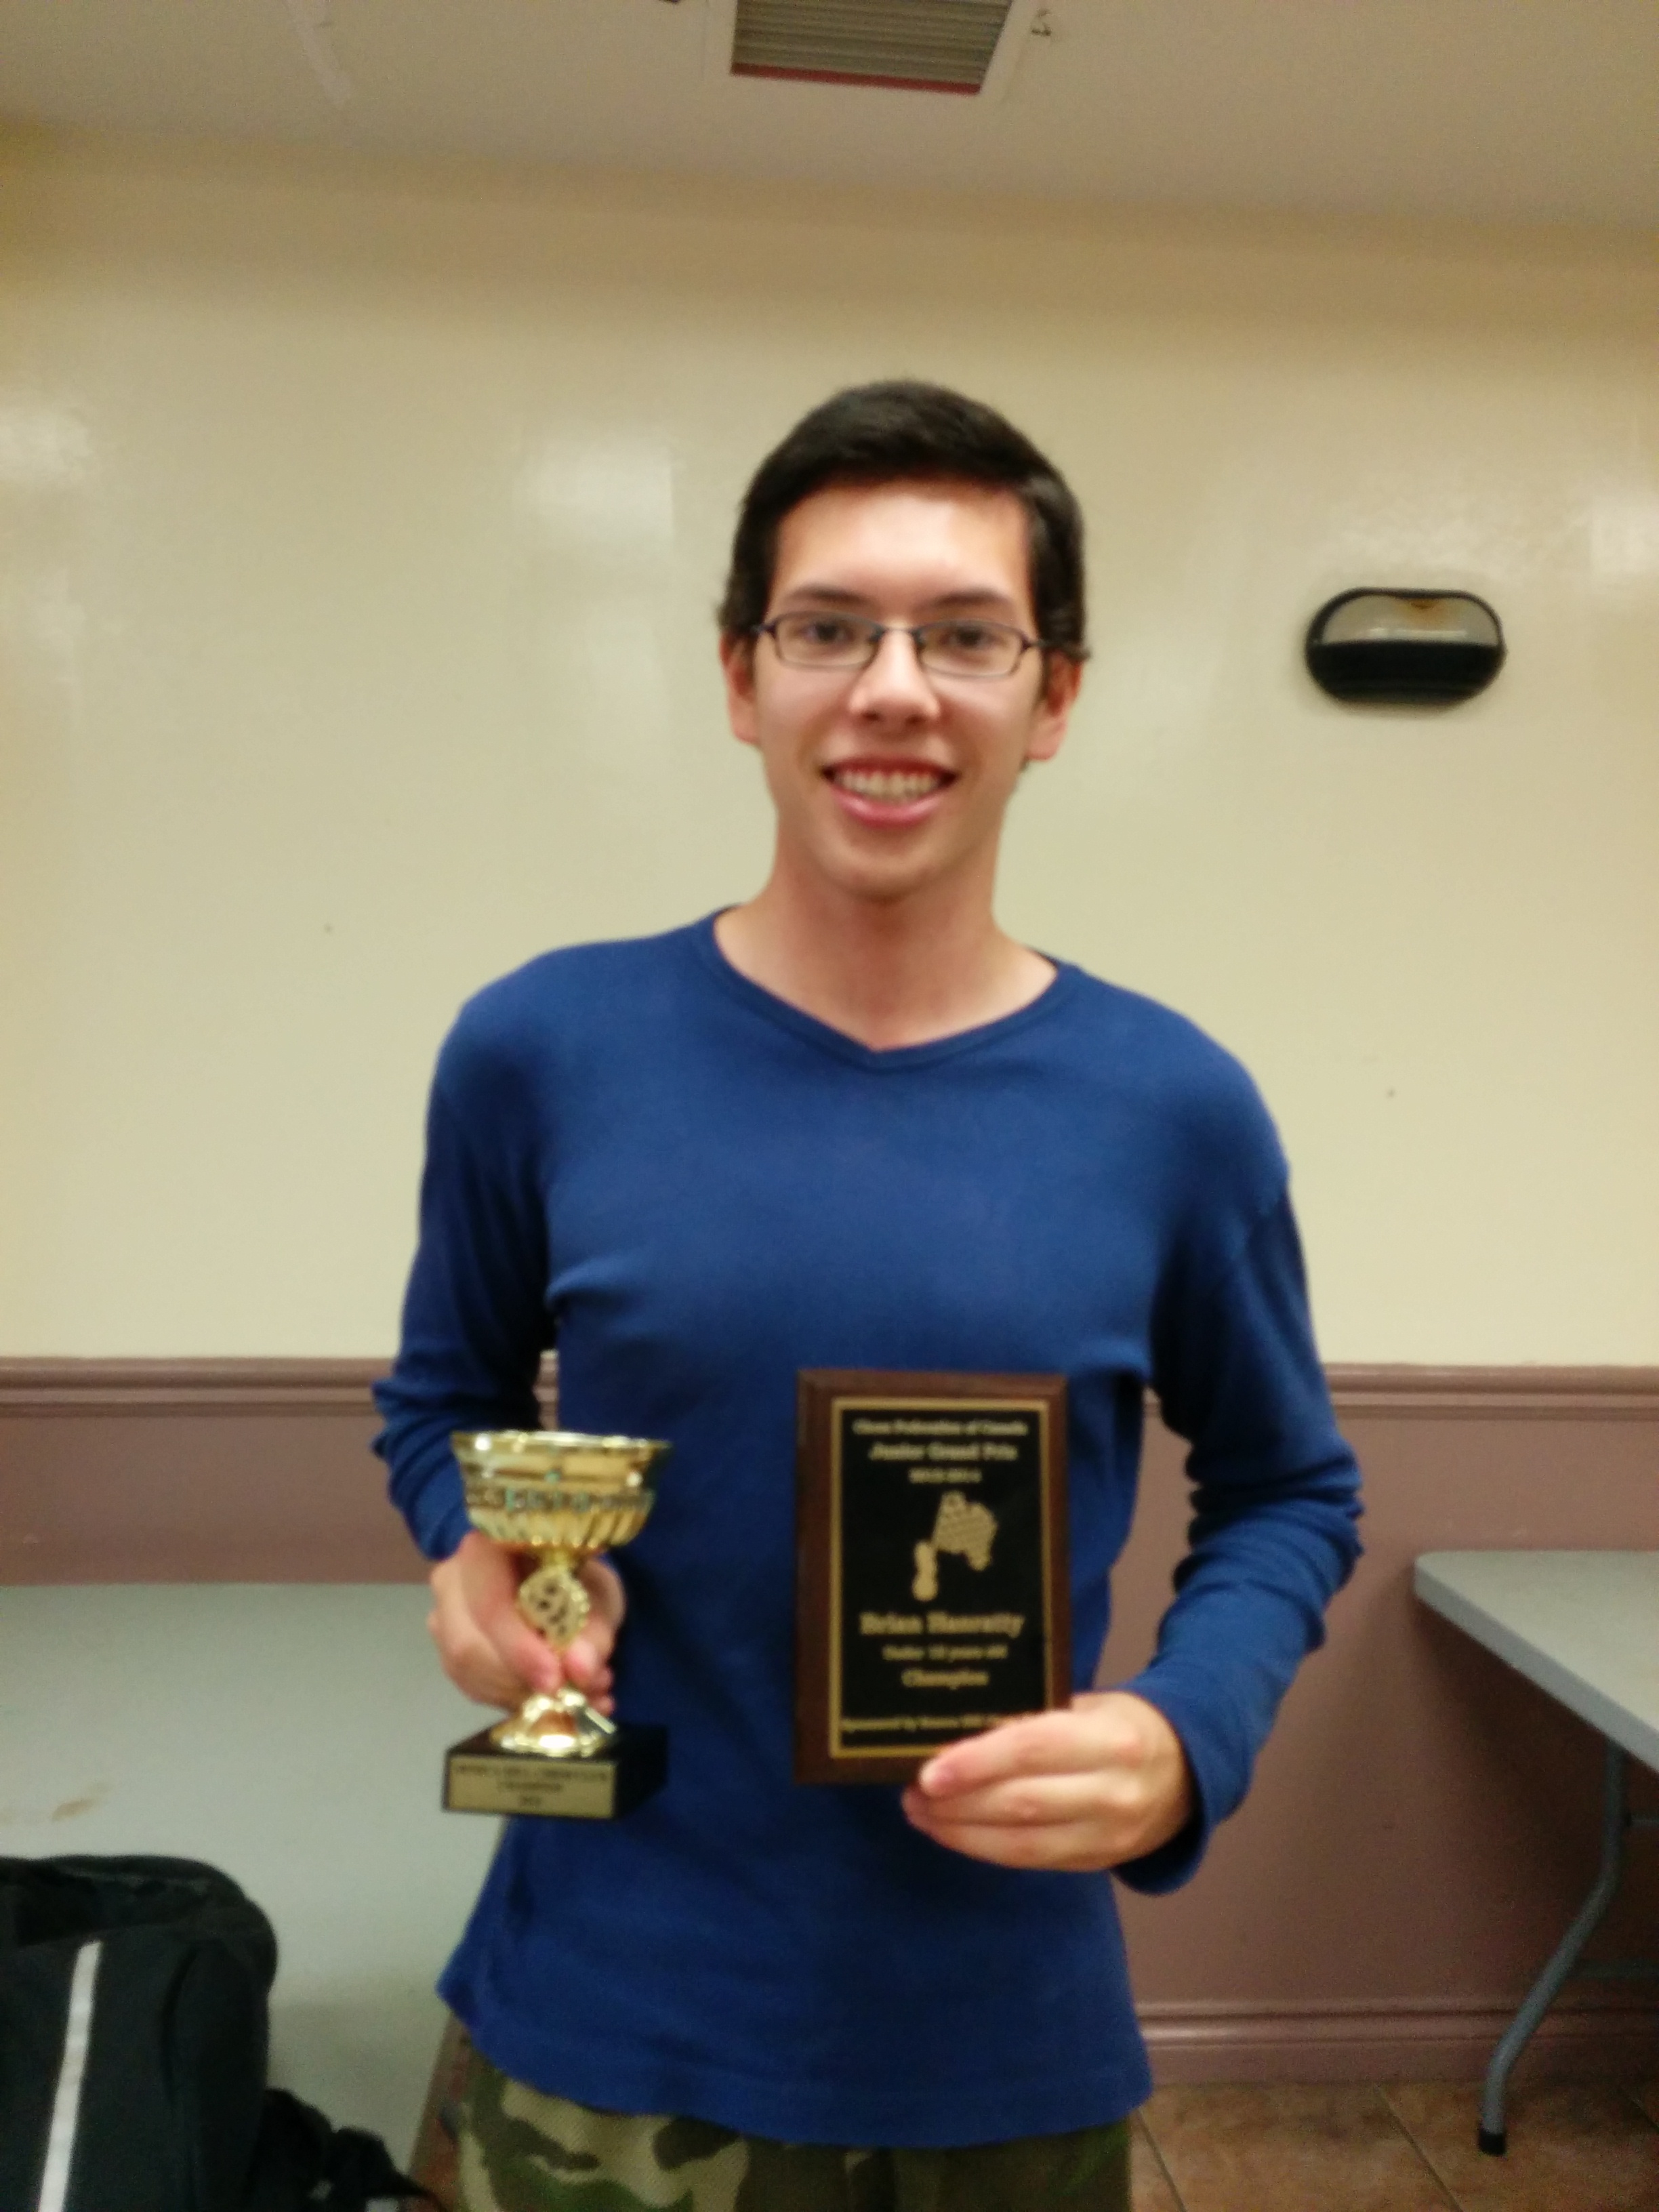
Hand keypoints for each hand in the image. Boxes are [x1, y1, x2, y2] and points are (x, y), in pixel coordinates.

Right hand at [427, 1531, 624, 1712]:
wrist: (559, 1580)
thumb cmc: (576, 1578)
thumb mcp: (599, 1595)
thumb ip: (594, 1632)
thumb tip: (582, 1671)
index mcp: (488, 1545)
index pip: (489, 1603)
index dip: (518, 1648)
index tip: (555, 1681)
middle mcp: (452, 1577)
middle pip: (467, 1646)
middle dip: (522, 1680)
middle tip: (574, 1695)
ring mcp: (443, 1615)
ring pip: (467, 1672)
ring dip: (522, 1695)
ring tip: (577, 1696)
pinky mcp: (448, 1650)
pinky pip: (472, 1687)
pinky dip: (514, 1701)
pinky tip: (552, 1698)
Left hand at [900, 1691, 1193, 1872]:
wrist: (1188, 1772)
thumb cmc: (1122, 1725)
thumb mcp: (1088, 1707)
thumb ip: (1034, 1720)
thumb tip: (958, 1732)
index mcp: (1111, 1739)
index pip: (1032, 1750)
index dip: (976, 1763)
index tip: (928, 1771)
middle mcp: (1112, 1792)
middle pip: (1020, 1804)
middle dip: (957, 1803)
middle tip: (911, 1793)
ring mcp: (1108, 1836)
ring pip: (1022, 1843)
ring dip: (963, 1833)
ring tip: (922, 1815)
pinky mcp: (1098, 1863)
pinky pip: (1033, 1860)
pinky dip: (988, 1848)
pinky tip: (956, 1834)